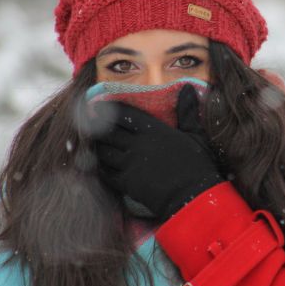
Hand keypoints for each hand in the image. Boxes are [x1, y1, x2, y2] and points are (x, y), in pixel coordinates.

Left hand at [89, 85, 223, 221]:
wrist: (193, 196)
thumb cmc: (197, 165)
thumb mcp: (195, 135)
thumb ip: (187, 112)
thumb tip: (187, 88)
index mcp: (153, 130)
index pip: (125, 115)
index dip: (109, 109)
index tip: (99, 106)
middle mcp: (138, 144)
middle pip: (109, 132)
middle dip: (97, 126)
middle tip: (87, 122)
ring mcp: (130, 164)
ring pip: (105, 152)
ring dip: (98, 146)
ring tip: (93, 142)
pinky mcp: (127, 183)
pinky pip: (107, 172)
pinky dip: (102, 167)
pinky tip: (101, 164)